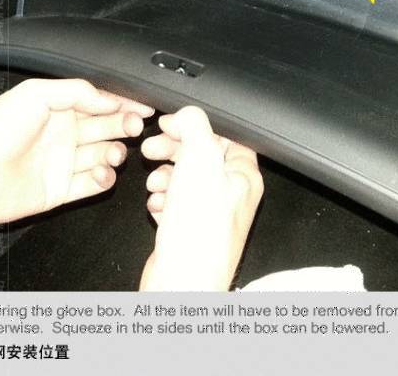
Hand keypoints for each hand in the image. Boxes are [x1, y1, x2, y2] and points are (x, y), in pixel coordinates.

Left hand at [0, 78, 153, 226]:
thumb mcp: (35, 93)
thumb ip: (77, 91)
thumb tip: (108, 99)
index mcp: (57, 109)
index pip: (99, 102)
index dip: (123, 103)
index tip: (143, 104)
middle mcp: (62, 135)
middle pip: (107, 128)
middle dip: (124, 125)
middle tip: (135, 126)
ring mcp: (62, 163)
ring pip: (104, 156)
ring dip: (115, 152)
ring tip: (114, 152)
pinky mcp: (60, 191)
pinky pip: (93, 185)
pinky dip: (104, 179)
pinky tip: (101, 173)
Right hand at [139, 106, 262, 290]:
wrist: (180, 284)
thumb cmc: (198, 232)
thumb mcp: (199, 160)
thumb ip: (195, 127)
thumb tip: (187, 113)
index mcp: (243, 177)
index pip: (226, 137)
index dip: (197, 127)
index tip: (173, 124)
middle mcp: (231, 196)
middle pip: (201, 157)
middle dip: (173, 151)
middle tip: (154, 150)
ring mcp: (211, 216)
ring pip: (185, 181)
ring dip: (165, 176)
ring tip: (156, 183)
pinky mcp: (190, 232)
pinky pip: (175, 205)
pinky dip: (162, 201)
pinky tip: (157, 206)